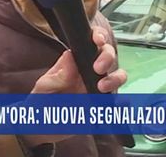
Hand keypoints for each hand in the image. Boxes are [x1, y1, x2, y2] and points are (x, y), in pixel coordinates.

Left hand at [22, 28, 127, 146]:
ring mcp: (99, 88)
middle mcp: (91, 71)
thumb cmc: (42, 102)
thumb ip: (58, 75)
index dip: (98, 36)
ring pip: (118, 76)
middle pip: (109, 55)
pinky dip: (123, 102)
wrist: (43, 129)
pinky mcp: (103, 105)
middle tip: (98, 68)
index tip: (97, 40)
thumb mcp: (44, 87)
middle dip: (107, 57)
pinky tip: (118, 104)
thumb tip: (70, 56)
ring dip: (115, 78)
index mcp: (76, 61)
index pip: (91, 42)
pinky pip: (119, 102)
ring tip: (102, 87)